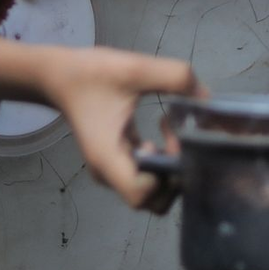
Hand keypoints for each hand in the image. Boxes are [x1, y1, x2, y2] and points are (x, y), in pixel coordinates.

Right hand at [36, 47, 202, 210]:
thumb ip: (175, 78)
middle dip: (174, 175)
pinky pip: (146, 172)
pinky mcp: (118, 159)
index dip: (165, 177)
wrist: (61, 74)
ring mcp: (113, 169)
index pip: (141, 195)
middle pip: (151, 200)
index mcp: (108, 159)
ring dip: (169, 165)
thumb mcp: (136, 69)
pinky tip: (164, 127)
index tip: (173, 145)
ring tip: (171, 130)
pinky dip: (160, 157)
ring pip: (151, 189)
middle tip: (180, 140)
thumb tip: (207, 97)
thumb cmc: (92, 74)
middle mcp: (110, 173)